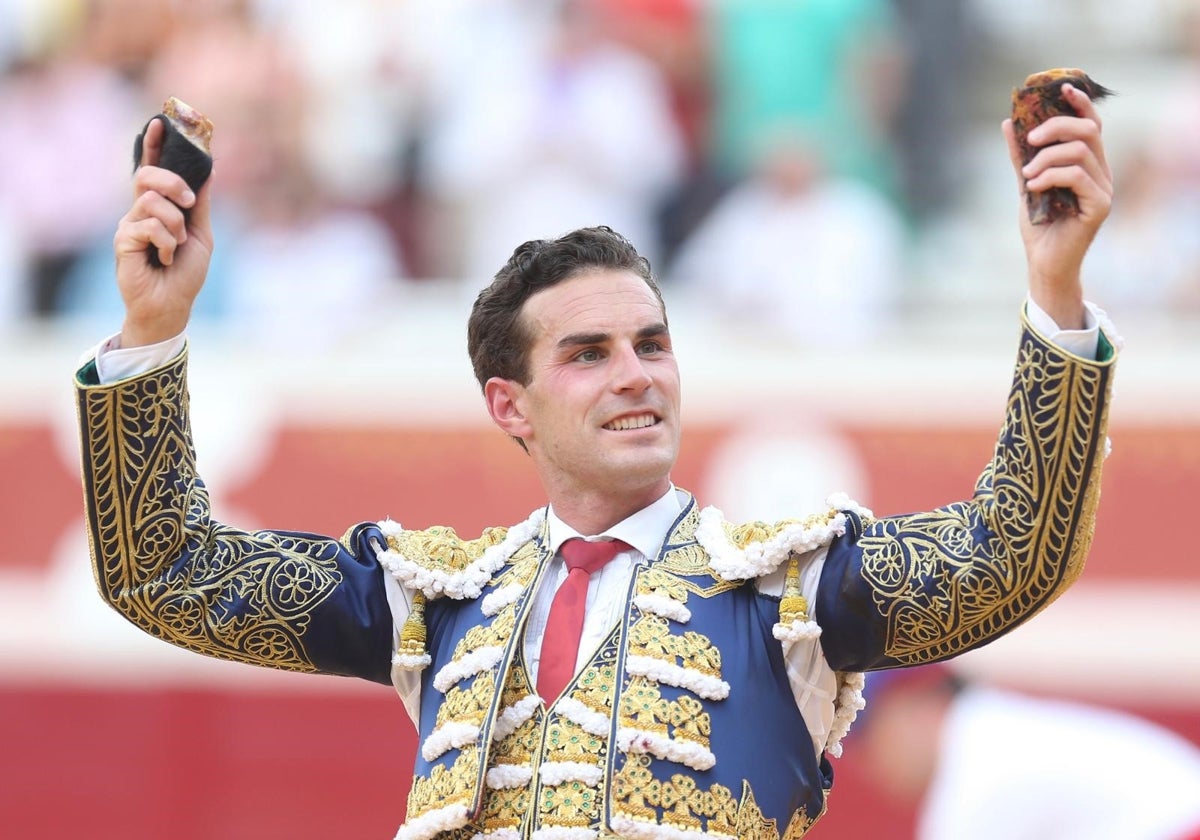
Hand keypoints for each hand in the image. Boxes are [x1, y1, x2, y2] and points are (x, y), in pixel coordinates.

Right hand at [114, 117, 213, 347]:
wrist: (173, 305)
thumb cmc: (185, 273)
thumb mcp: (202, 234)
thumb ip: (202, 203)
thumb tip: (211, 169)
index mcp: (160, 206)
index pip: (154, 168)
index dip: (156, 145)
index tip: (161, 121)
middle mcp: (140, 210)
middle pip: (147, 175)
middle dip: (173, 183)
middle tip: (189, 204)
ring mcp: (129, 224)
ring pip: (152, 202)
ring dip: (175, 224)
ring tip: (176, 246)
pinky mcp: (123, 241)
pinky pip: (147, 225)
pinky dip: (165, 242)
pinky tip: (164, 258)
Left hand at [1003, 83, 1111, 328]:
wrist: (1043, 263)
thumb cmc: (1038, 226)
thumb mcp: (1026, 183)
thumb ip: (1020, 157)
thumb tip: (1008, 123)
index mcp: (1087, 165)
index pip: (1091, 125)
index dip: (1080, 103)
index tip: (1062, 88)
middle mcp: (1101, 173)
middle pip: (1088, 131)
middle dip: (1056, 127)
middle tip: (1029, 140)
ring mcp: (1103, 189)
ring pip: (1080, 152)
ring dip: (1046, 158)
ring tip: (1026, 176)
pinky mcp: (1099, 206)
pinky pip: (1077, 176)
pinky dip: (1051, 175)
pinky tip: (1033, 186)